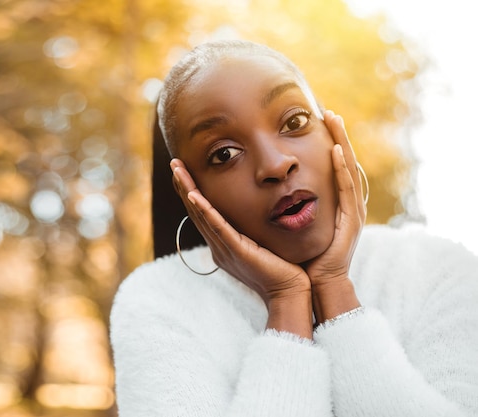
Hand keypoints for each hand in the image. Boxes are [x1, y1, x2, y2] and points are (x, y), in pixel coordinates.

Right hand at [170, 159, 312, 337]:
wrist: (290, 293)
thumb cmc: (284, 269)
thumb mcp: (264, 243)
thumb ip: (256, 229)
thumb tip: (261, 209)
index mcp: (224, 244)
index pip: (203, 213)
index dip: (192, 191)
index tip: (184, 170)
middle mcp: (219, 247)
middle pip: (196, 211)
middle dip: (184, 186)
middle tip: (174, 163)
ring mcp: (225, 250)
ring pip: (201, 215)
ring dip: (187, 191)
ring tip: (178, 171)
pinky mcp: (236, 251)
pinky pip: (217, 227)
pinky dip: (204, 210)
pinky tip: (194, 195)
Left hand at [305, 110, 364, 319]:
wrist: (313, 284)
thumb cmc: (299, 257)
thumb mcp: (290, 224)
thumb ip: (284, 206)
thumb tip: (263, 192)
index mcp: (333, 204)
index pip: (332, 166)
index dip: (328, 143)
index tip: (318, 120)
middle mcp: (346, 204)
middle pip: (344, 161)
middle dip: (338, 135)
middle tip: (329, 111)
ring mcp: (352, 211)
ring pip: (348, 168)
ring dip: (342, 142)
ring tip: (335, 119)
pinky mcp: (352, 220)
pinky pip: (348, 188)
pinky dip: (342, 168)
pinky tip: (336, 149)